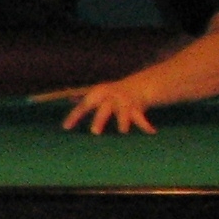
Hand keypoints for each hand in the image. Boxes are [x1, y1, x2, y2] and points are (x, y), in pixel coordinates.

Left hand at [34, 79, 157, 134]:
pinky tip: (152, 133)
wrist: (137, 86)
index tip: (66, 127)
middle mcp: (111, 98)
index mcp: (99, 95)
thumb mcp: (97, 94)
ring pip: (124, 113)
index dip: (74, 116)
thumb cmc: (111, 93)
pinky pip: (142, 118)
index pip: (84, 106)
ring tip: (123, 131)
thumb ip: (82, 99)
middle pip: (104, 110)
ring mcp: (125, 103)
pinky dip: (146, 125)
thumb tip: (68, 98)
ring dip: (123, 121)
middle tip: (94, 132)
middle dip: (100, 120)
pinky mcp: (138, 108)